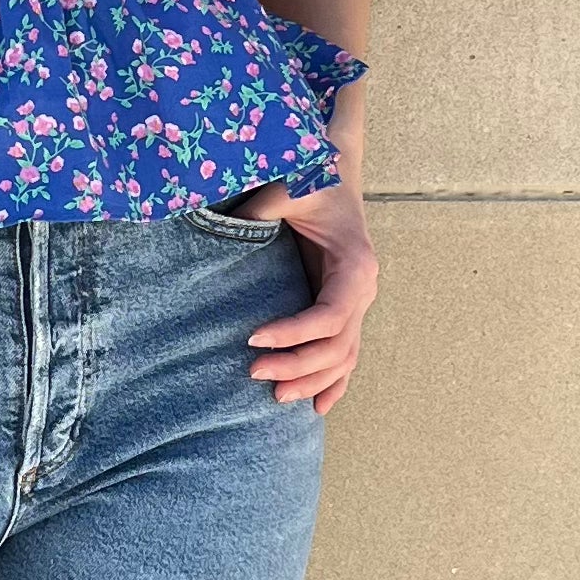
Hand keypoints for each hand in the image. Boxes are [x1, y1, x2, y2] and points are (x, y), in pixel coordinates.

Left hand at [235, 177, 378, 415]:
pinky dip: (334, 382)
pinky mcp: (346, 308)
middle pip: (338, 344)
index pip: (331, 314)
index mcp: (355, 263)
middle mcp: (363, 288)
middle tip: (253, 371)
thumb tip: (215, 238)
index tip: (254, 339)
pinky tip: (318, 407)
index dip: (295, 333)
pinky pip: (346, 353)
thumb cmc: (310, 180)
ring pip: (344, 356)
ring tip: (274, 396)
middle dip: (298, 365)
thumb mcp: (284, 191)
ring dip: (312, 381)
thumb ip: (255, 215)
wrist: (334, 172)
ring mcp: (359, 301)